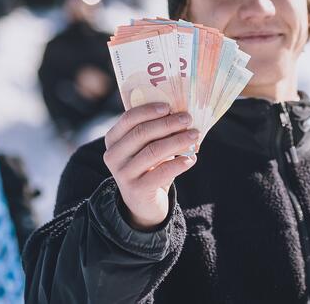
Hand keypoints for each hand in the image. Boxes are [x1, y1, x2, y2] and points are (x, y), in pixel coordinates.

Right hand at [103, 103, 198, 229]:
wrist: (143, 202)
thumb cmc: (149, 166)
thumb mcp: (148, 146)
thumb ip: (157, 130)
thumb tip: (181, 113)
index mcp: (114, 139)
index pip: (128, 119)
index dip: (148, 110)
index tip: (169, 106)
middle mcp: (113, 156)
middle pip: (142, 133)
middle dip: (168, 124)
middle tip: (188, 119)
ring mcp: (123, 174)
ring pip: (153, 151)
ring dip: (177, 141)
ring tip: (195, 135)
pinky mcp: (136, 190)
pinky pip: (161, 173)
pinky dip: (179, 163)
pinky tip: (192, 158)